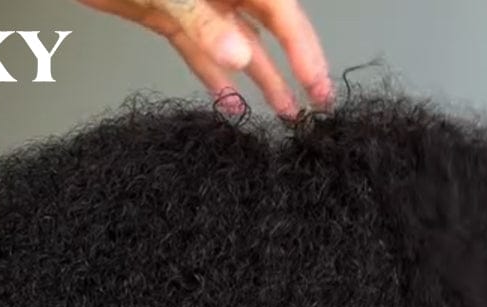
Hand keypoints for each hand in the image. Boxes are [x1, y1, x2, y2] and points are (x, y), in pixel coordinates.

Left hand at [78, 0, 332, 117]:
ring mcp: (197, 5)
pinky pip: (200, 55)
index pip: (281, 14)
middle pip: (271, 31)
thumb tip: (239, 56)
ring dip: (262, 81)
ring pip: (239, 47)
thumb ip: (201, 21)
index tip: (317, 87)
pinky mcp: (170, 19)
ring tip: (286, 115)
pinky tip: (234, 107)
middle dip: (295, 68)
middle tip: (317, 106)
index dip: (304, 51)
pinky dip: (216, 81)